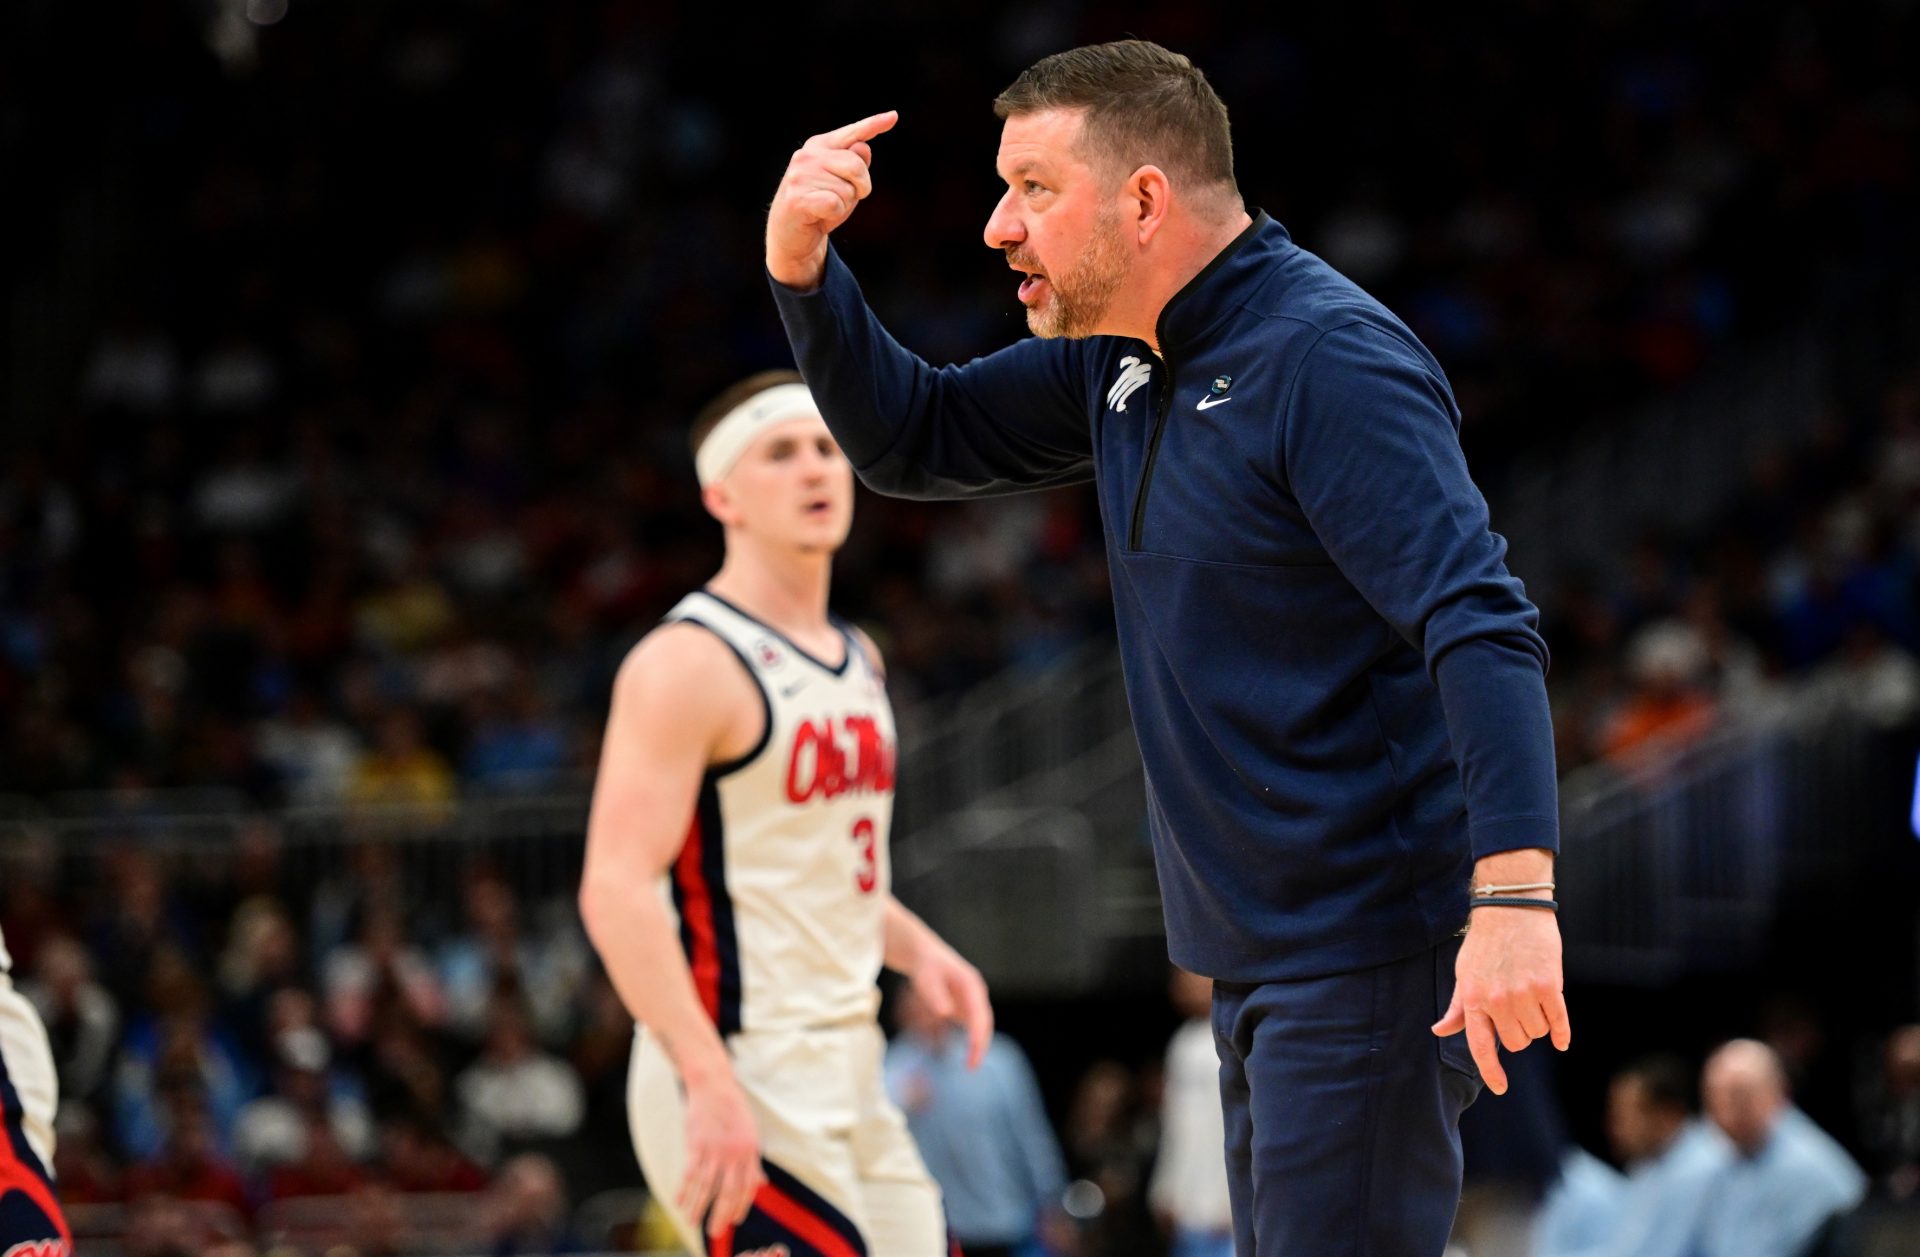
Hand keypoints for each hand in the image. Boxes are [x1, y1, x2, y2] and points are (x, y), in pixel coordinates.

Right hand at [679, 1070, 764, 1236]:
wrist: (714, 1085)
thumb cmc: (733, 1109)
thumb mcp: (751, 1133)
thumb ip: (753, 1161)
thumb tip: (760, 1184)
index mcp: (751, 1151)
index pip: (747, 1187)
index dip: (741, 1206)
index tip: (734, 1221)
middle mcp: (735, 1153)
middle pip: (727, 1192)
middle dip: (721, 1215)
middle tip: (715, 1232)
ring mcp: (715, 1149)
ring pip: (706, 1187)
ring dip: (698, 1208)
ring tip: (692, 1223)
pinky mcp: (697, 1144)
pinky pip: (690, 1174)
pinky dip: (684, 1191)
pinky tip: (679, 1203)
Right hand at [766, 110, 896, 289]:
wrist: (790, 236)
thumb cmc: (821, 206)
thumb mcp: (843, 183)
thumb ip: (855, 164)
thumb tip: (864, 147)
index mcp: (819, 146)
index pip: (852, 133)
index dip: (874, 124)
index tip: (894, 116)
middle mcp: (807, 156)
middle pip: (857, 166)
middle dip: (860, 188)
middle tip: (843, 199)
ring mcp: (800, 176)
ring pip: (847, 190)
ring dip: (844, 205)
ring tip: (826, 208)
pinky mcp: (797, 198)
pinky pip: (835, 203)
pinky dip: (834, 214)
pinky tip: (819, 216)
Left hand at [908, 938, 993, 1068]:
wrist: (924, 954)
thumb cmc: (925, 965)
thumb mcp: (926, 978)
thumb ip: (935, 995)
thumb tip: (946, 1014)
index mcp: (971, 986)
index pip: (980, 1017)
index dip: (978, 1038)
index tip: (973, 1055)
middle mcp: (975, 994)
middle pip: (984, 1023)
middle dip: (979, 1045)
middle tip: (972, 1067)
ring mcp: (971, 1000)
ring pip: (975, 1026)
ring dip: (970, 1043)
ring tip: (965, 1062)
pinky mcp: (963, 1006)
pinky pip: (964, 1024)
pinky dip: (956, 1035)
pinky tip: (947, 1044)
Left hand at [1431, 905, 1570, 1094]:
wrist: (1512, 910)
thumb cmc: (1485, 944)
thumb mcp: (1464, 973)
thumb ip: (1458, 1007)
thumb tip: (1439, 1031)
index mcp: (1473, 998)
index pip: (1480, 1046)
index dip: (1491, 1071)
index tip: (1501, 1088)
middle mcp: (1497, 1000)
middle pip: (1516, 1042)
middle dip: (1519, 1033)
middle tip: (1518, 1011)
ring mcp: (1524, 994)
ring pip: (1538, 1033)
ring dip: (1538, 1023)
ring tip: (1531, 996)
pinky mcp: (1550, 986)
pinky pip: (1558, 1022)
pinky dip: (1562, 1033)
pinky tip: (1562, 1040)